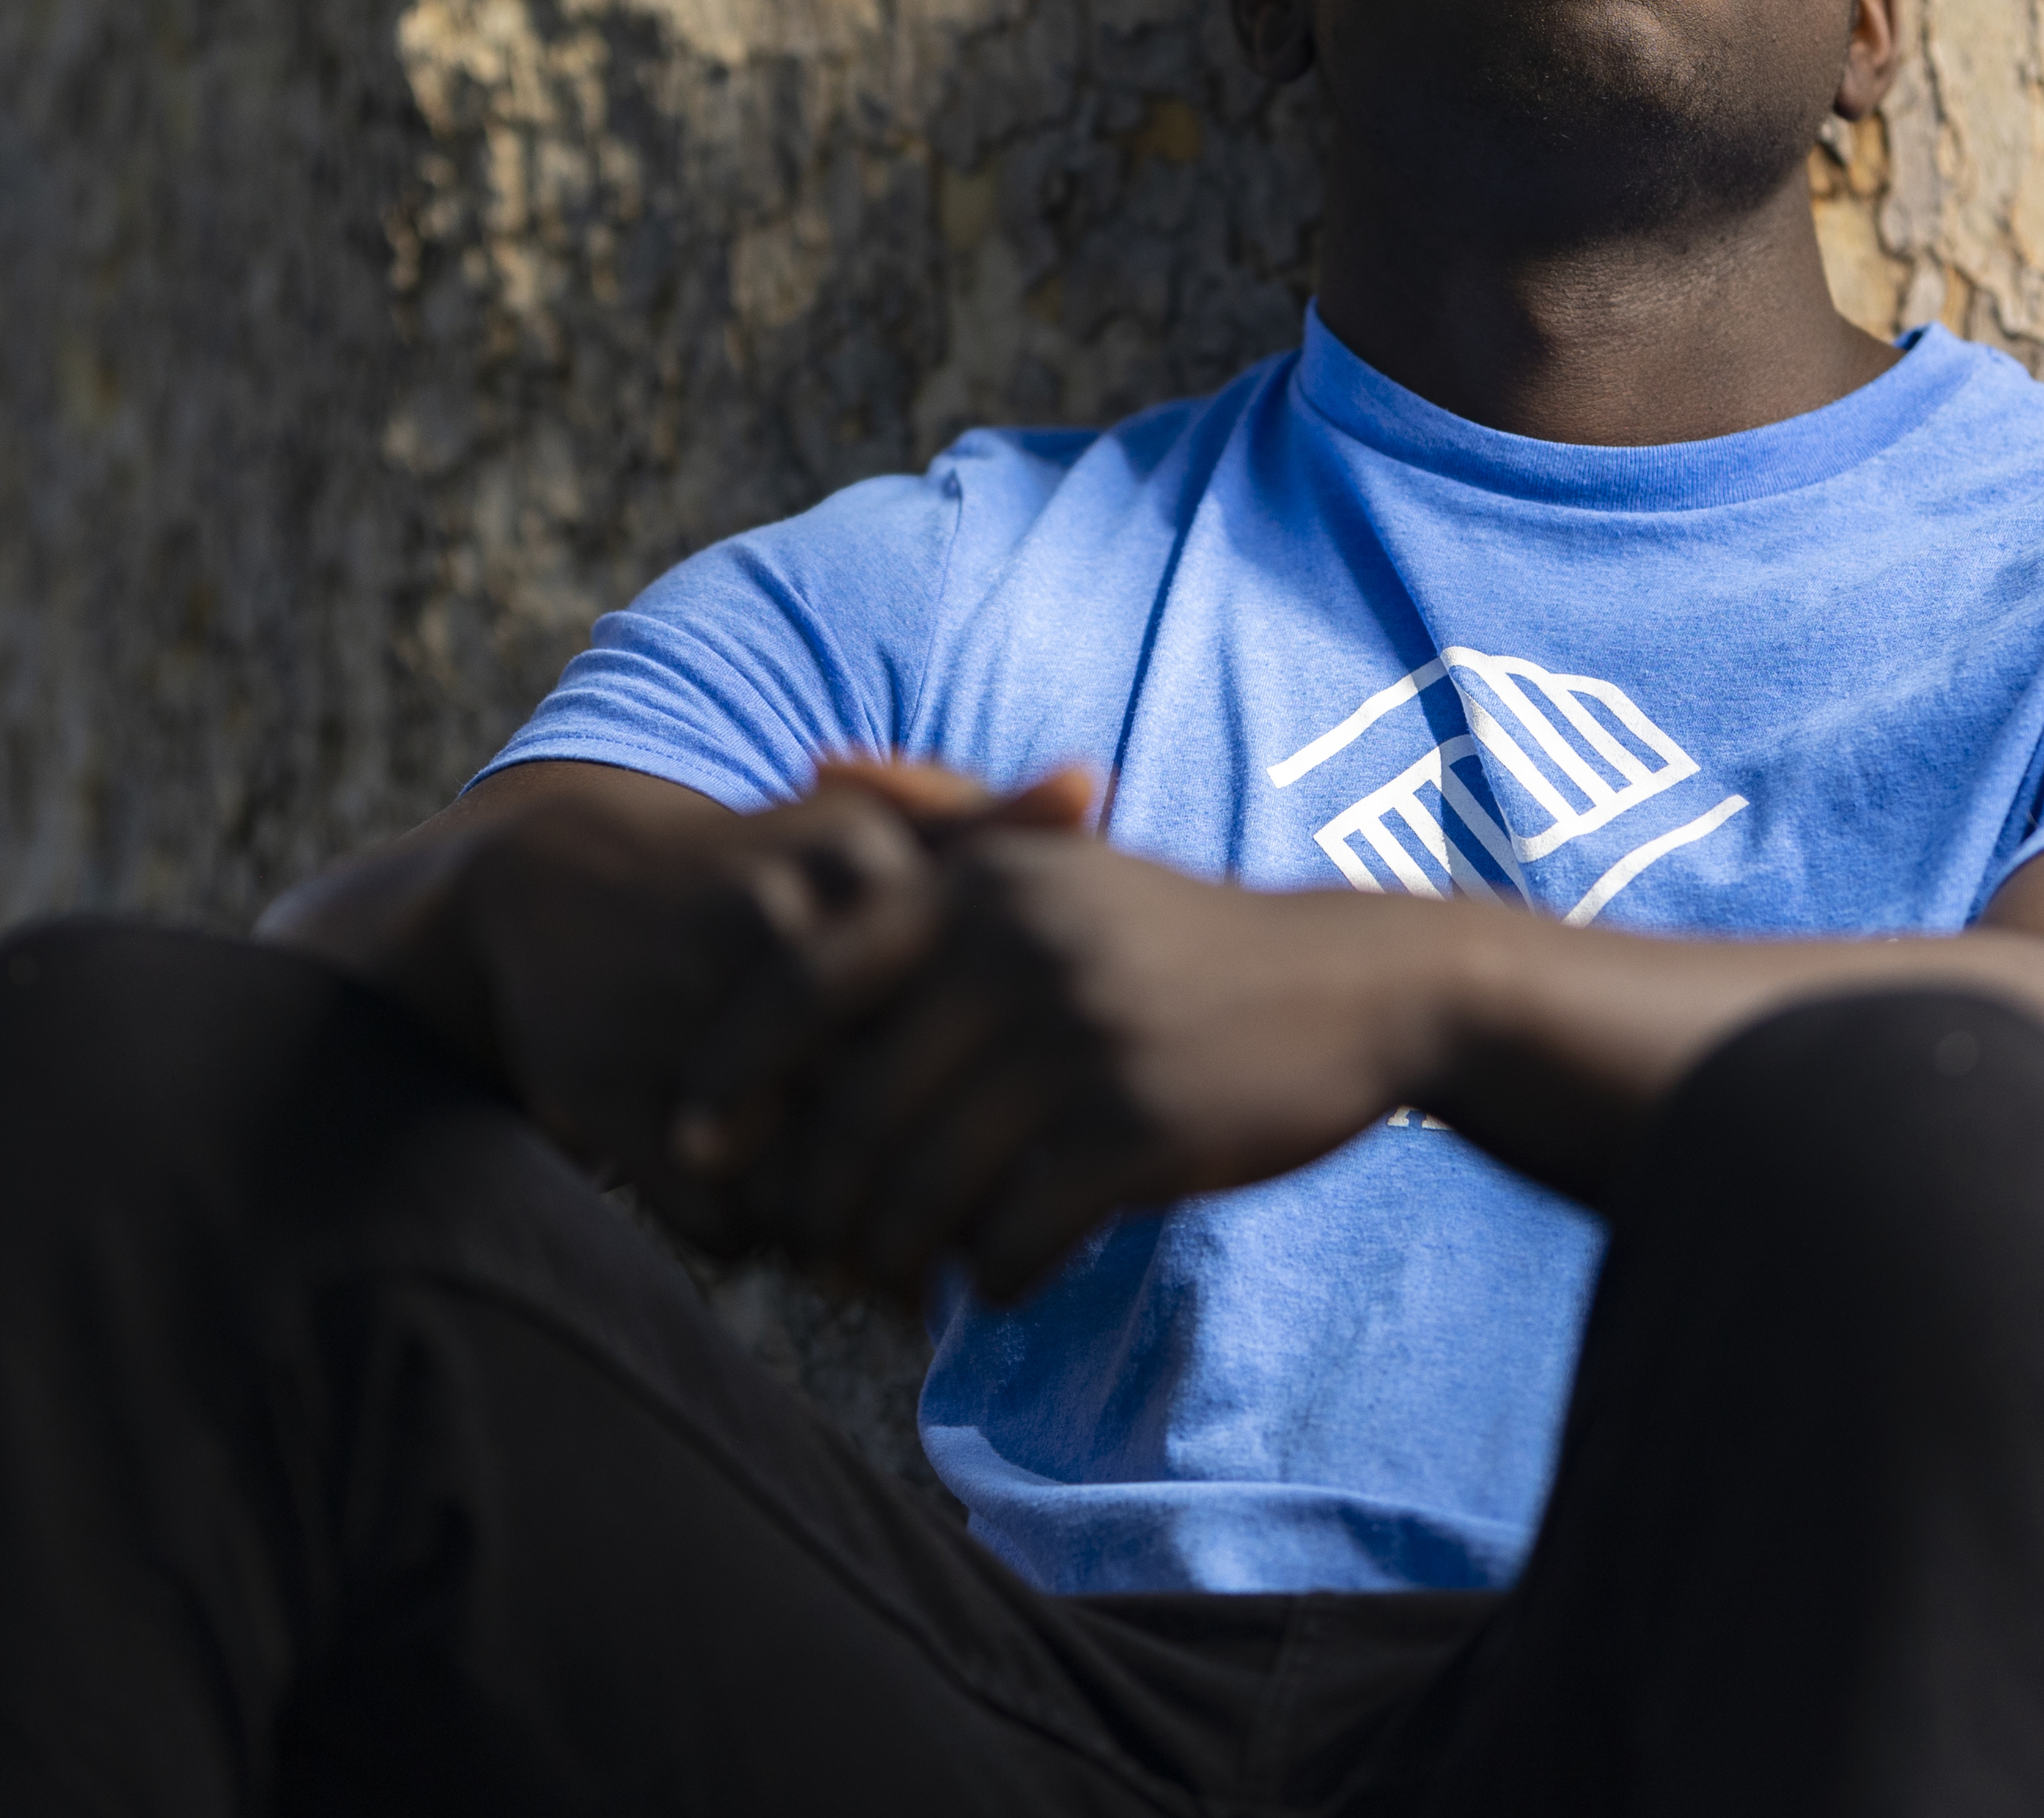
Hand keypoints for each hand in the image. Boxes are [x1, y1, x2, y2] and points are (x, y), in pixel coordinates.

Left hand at [693, 777, 1453, 1305]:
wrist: (1354, 988)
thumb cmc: (1177, 932)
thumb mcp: (1058, 855)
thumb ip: (937, 812)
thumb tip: (816, 764)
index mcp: (980, 885)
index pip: (804, 984)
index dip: (728, 1073)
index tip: (688, 1146)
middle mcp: (1017, 952)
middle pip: (853, 1111)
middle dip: (812, 1202)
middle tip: (803, 1251)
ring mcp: (1080, 1044)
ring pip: (924, 1189)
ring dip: (891, 1257)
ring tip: (888, 1280)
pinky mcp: (1138, 1131)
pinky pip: (1013, 1236)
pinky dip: (989, 1276)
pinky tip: (996, 1278)